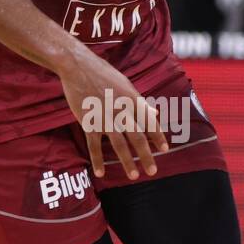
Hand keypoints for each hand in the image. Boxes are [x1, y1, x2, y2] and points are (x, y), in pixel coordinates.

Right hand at [59, 47, 168, 180]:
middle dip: (146, 155)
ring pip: (119, 144)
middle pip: (137, 137)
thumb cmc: (102, 72)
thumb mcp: (125, 83)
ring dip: (127, 161)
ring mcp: (105, 118)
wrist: (78, 67)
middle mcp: (122, 111)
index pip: (149, 122)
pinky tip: (100, 173)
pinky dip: (97, 160)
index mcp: (132, 100)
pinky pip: (94, 145)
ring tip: (134, 176)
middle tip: (153, 171)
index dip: (158, 136)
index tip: (165, 149)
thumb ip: (139, 101)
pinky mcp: (89, 122)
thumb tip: (154, 114)